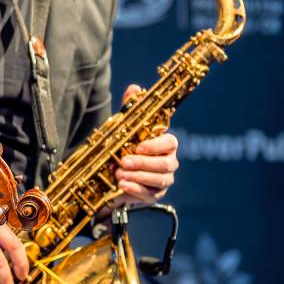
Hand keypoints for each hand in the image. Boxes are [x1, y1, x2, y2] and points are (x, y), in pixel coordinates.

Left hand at [109, 83, 178, 206]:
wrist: (113, 175)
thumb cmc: (124, 148)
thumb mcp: (124, 128)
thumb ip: (131, 108)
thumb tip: (135, 88)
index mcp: (165, 144)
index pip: (170, 143)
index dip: (156, 145)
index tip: (138, 147)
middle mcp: (169, 162)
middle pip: (165, 164)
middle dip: (143, 163)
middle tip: (123, 162)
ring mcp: (163, 180)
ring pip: (159, 180)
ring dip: (139, 177)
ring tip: (119, 174)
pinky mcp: (154, 195)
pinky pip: (149, 194)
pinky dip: (136, 190)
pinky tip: (122, 186)